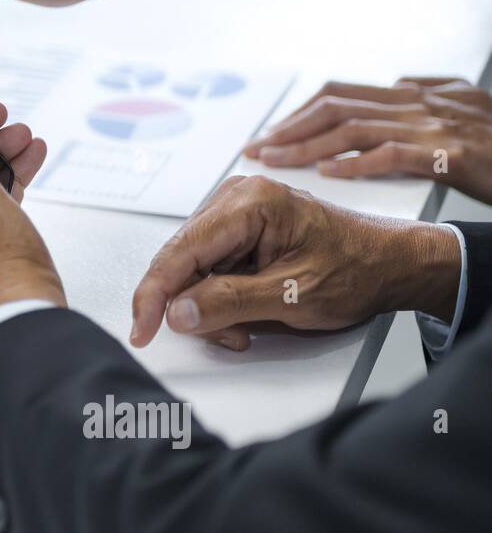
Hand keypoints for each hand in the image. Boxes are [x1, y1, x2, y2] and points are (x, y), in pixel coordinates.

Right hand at [130, 176, 461, 351]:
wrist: (390, 263)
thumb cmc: (356, 269)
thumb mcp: (294, 295)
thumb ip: (230, 302)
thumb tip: (177, 312)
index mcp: (249, 201)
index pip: (180, 251)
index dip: (154, 296)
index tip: (142, 330)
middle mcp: (235, 196)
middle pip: (181, 260)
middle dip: (192, 305)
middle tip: (224, 335)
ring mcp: (234, 210)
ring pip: (192, 268)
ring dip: (208, 305)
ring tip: (245, 325)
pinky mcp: (237, 227)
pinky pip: (208, 267)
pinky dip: (219, 296)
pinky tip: (244, 309)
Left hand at [245, 77, 491, 204]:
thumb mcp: (465, 108)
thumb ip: (429, 95)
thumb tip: (398, 82)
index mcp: (418, 93)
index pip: (342, 94)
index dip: (300, 113)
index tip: (270, 134)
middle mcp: (421, 102)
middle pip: (337, 105)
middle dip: (290, 126)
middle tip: (257, 148)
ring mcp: (435, 125)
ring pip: (354, 127)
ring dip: (308, 145)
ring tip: (276, 160)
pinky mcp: (450, 153)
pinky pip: (393, 153)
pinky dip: (356, 162)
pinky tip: (328, 173)